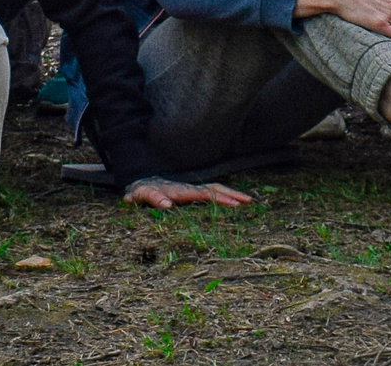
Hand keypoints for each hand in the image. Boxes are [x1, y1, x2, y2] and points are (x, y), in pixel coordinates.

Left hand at [123, 177, 252, 209]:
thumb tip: (167, 205)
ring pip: (214, 189)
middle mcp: (189, 189)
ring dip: (230, 194)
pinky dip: (223, 196)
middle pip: (215, 188)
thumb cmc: (141, 192)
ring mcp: (191, 191)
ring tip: (247, 202)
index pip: (205, 194)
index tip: (235, 205)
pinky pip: (210, 194)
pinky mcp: (190, 195)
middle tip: (250, 201)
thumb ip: (153, 199)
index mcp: (181, 191)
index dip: (220, 199)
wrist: (140, 185)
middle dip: (232, 194)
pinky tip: (232, 204)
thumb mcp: (143, 196)